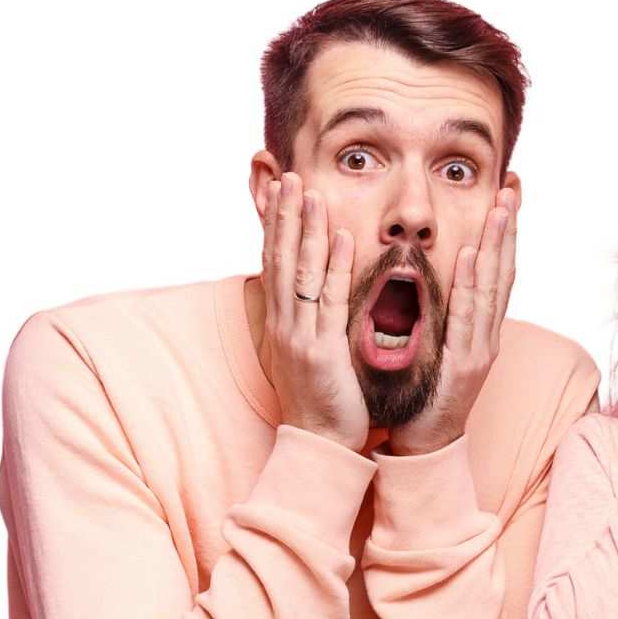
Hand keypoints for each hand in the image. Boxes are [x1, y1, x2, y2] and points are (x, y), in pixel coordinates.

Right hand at [260, 172, 364, 447]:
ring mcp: (300, 335)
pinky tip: (342, 238)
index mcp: (283, 322)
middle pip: (280, 258)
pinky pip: (328, 301)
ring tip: (309, 191)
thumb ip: (314, 319)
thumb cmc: (322, 399)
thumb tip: (318, 292)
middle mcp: (285, 323)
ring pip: (300, 272)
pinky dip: (334, 267)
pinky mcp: (320, 351)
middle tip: (288, 175)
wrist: (320, 443)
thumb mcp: (312, 351)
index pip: (275, 262)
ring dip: (305, 229)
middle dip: (285, 215)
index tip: (280, 190)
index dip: (276, 225)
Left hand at [389, 186, 517, 454]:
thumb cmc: (422, 395)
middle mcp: (487, 336)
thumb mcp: (433, 345)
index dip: (503, 235)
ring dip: (497, 246)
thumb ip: (437, 311)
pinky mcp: (464, 366)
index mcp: (480, 330)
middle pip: (503, 273)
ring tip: (499, 210)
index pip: (497, 273)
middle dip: (507, 230)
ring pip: (492, 289)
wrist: (423, 445)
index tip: (506, 198)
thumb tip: (431, 276)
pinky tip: (474, 256)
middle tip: (511, 190)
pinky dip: (473, 285)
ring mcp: (480, 350)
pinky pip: (468, 317)